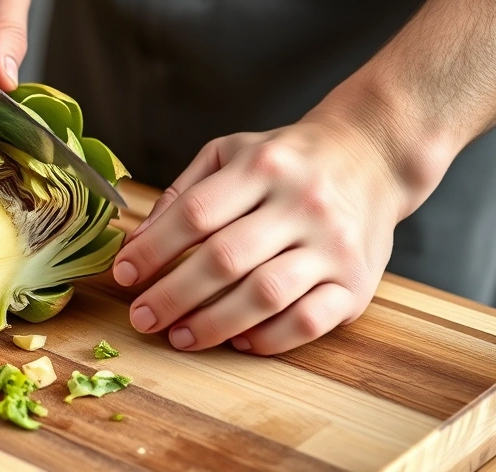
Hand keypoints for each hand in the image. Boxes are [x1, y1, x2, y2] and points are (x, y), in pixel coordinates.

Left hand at [112, 114, 421, 355]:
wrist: (372, 156)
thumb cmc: (287, 160)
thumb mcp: (230, 154)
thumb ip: (182, 194)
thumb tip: (136, 243)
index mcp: (263, 166)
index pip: (195, 213)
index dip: (152, 250)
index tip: (123, 275)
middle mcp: (301, 203)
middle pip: (224, 259)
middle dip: (173, 295)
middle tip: (142, 318)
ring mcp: (333, 245)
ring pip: (265, 294)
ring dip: (212, 325)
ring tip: (178, 337)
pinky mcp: (357, 283)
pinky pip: (306, 322)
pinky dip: (267, 339)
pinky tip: (237, 341)